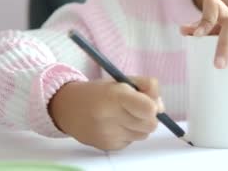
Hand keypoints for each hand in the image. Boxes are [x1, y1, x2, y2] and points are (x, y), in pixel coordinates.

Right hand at [49, 77, 163, 150]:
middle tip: (138, 108)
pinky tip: (116, 124)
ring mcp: (108, 134)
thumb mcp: (121, 81)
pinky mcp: (107, 146)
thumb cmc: (99, 92)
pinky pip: (131, 141)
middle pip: (150, 125)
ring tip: (125, 115)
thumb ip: (146, 87)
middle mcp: (110, 117)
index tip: (148, 100)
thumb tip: (160, 107)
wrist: (67, 108)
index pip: (149, 109)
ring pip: (143, 135)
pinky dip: (129, 133)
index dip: (153, 105)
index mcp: (115, 96)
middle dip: (149, 116)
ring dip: (140, 125)